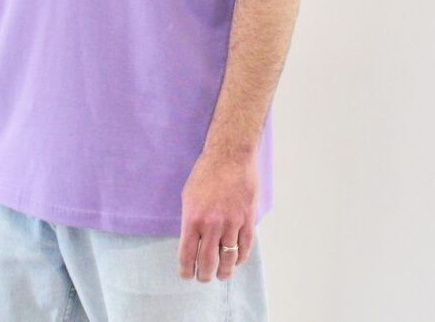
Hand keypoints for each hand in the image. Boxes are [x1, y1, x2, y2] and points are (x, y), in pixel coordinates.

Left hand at [177, 150, 258, 281]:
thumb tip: (192, 242)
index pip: (187, 255)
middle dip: (205, 275)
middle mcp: (212, 225)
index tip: (187, 274)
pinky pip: (244, 247)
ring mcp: (232, 223)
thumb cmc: (206, 172)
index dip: (186, 270)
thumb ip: (190, 220)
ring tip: (220, 274)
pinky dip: (240, 258)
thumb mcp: (189, 196)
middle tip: (204, 277)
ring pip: (228, 259)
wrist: (230, 156)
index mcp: (193, 219)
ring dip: (224, 272)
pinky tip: (236, 260)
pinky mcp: (247, 220)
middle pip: (208, 262)